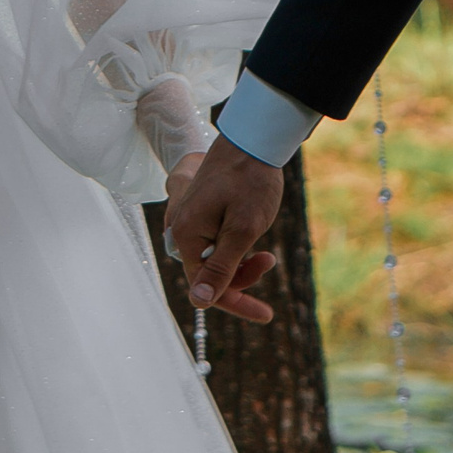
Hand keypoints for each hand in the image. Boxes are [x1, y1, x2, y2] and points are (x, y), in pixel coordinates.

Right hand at [162, 137, 285, 322]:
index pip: (206, 287)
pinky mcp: (203, 212)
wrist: (252, 138)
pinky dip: (237, 246)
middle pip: (209, 275)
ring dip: (242, 262)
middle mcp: (183, 230)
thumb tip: (199, 302)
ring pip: (215, 259)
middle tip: (269, 260)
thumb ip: (220, 267)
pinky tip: (255, 236)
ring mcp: (192, 220)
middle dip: (241, 277)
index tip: (266, 314)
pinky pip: (216, 242)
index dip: (236, 303)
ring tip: (267, 250)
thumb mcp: (242, 229)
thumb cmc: (250, 181)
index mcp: (186, 237)